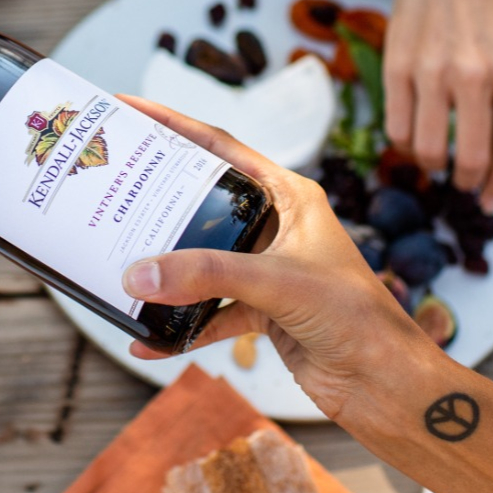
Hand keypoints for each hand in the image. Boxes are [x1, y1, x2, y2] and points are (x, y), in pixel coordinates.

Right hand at [119, 97, 429, 427]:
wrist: (385, 384)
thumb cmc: (356, 318)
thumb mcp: (277, 283)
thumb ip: (206, 275)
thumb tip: (139, 275)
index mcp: (290, 196)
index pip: (221, 147)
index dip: (173, 125)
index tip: (129, 109)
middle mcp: (277, 226)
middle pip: (203, 201)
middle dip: (156, 199)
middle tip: (107, 187)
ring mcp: (268, 270)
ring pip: (201, 258)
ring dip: (165, 268)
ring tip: (116, 262)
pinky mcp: (262, 311)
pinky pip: (208, 311)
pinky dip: (179, 325)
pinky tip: (147, 339)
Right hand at [385, 0, 492, 211]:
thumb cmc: (484, 14)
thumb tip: (492, 163)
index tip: (488, 201)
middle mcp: (476, 75)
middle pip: (467, 159)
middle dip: (464, 182)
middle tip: (461, 183)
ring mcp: (433, 71)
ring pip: (425, 150)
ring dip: (430, 164)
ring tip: (433, 156)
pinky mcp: (398, 67)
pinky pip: (396, 128)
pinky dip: (403, 141)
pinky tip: (412, 133)